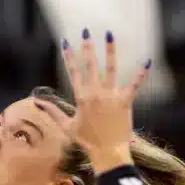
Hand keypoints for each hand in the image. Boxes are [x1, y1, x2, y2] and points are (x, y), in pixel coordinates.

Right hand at [36, 31, 147, 174]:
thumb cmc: (87, 141)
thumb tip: (37, 102)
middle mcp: (94, 94)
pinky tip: (147, 61)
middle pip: (90, 65)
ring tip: (109, 34)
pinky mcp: (125, 102)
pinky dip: (141, 73)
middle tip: (86, 31)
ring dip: (110, 51)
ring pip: (110, 69)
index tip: (65, 42)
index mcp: (80, 98)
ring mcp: (110, 97)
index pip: (73, 72)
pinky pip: (134, 85)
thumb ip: (52, 112)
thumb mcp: (66, 126)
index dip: (68, 56)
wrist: (107, 153)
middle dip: (87, 47)